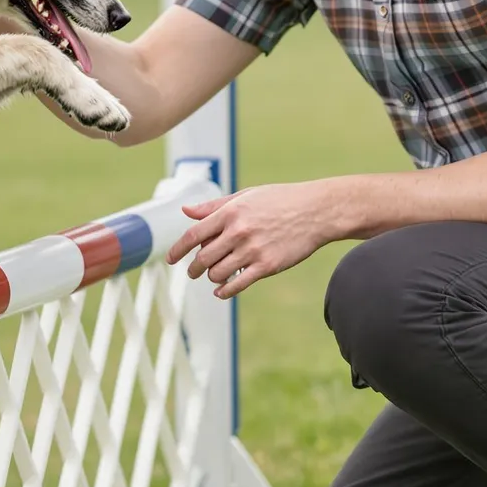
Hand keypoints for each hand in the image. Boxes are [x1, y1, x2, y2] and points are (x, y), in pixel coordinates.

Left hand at [165, 182, 341, 297]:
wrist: (316, 211)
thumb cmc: (280, 200)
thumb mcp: (246, 196)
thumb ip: (214, 206)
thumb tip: (186, 211)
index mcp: (230, 212)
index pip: (194, 235)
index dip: (178, 249)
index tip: (170, 259)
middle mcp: (238, 231)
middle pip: (203, 257)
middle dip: (193, 268)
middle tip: (193, 271)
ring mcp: (253, 250)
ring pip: (218, 273)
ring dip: (212, 277)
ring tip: (214, 274)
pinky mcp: (267, 266)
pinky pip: (238, 284)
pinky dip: (225, 290)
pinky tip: (222, 290)